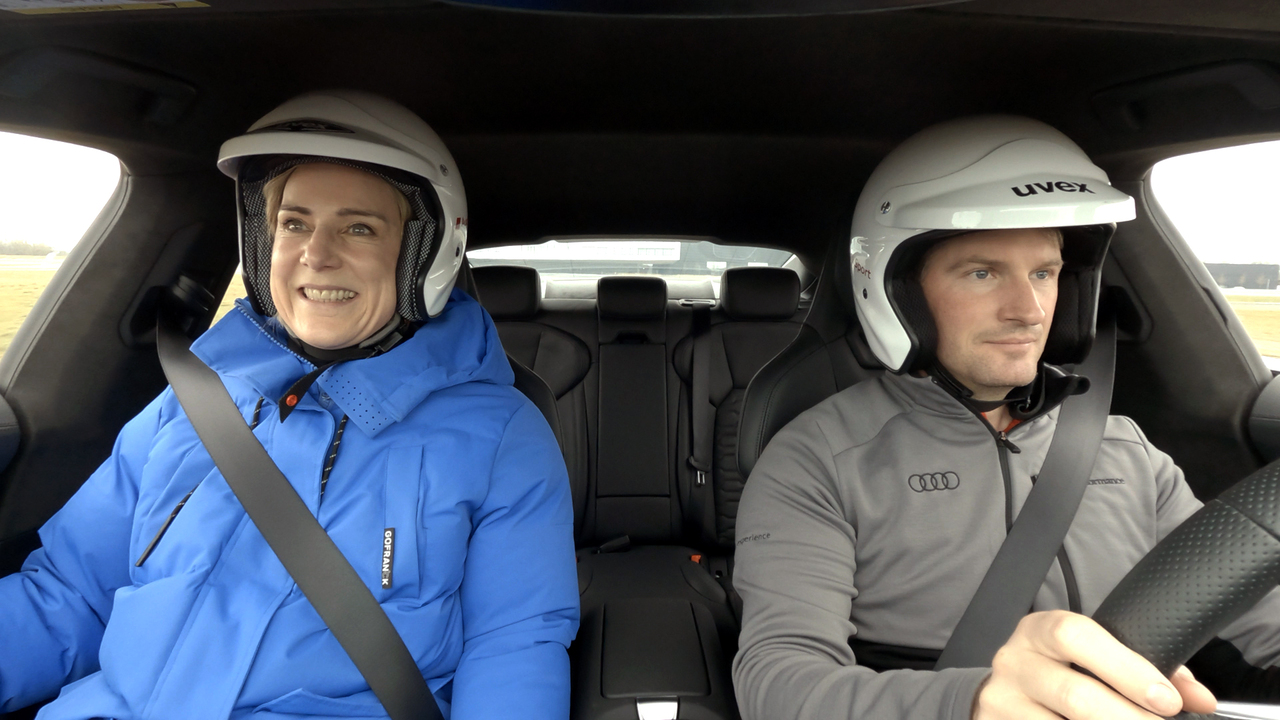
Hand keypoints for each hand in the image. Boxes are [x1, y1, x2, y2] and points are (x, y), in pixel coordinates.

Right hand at [973, 611, 1216, 718]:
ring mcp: (1002, 700)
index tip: (1166, 700)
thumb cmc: (1062, 670)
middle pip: (1074, 694)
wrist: (1004, 693)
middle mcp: (1015, 661)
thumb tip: (1200, 699)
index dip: (1125, 668)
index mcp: (1040, 630)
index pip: (1075, 636)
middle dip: (1127, 718)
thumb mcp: (1096, 656)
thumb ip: (1150, 668)